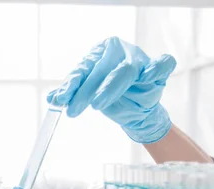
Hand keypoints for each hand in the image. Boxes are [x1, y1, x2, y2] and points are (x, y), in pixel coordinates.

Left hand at [47, 36, 176, 143]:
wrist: (135, 111)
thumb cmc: (110, 98)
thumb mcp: (88, 96)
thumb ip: (72, 94)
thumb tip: (51, 98)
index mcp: (99, 52)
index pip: (83, 69)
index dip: (71, 85)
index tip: (60, 100)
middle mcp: (119, 51)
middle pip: (102, 69)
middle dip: (86, 91)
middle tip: (73, 109)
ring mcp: (140, 59)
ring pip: (126, 71)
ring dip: (110, 87)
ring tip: (97, 104)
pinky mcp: (159, 69)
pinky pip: (162, 64)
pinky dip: (156, 69)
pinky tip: (148, 76)